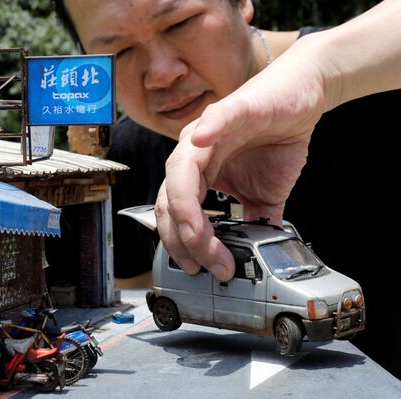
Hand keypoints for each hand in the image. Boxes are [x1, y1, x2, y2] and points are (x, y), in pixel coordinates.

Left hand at [156, 50, 326, 280]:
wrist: (299, 102)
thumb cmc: (275, 143)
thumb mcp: (264, 196)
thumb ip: (254, 223)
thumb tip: (255, 257)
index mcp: (197, 177)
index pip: (175, 216)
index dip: (183, 246)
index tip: (202, 269)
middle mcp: (193, 155)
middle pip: (170, 200)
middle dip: (185, 238)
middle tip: (207, 263)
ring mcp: (209, 131)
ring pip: (181, 170)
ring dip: (186, 205)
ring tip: (196, 233)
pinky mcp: (233, 109)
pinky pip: (216, 118)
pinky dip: (208, 129)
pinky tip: (203, 139)